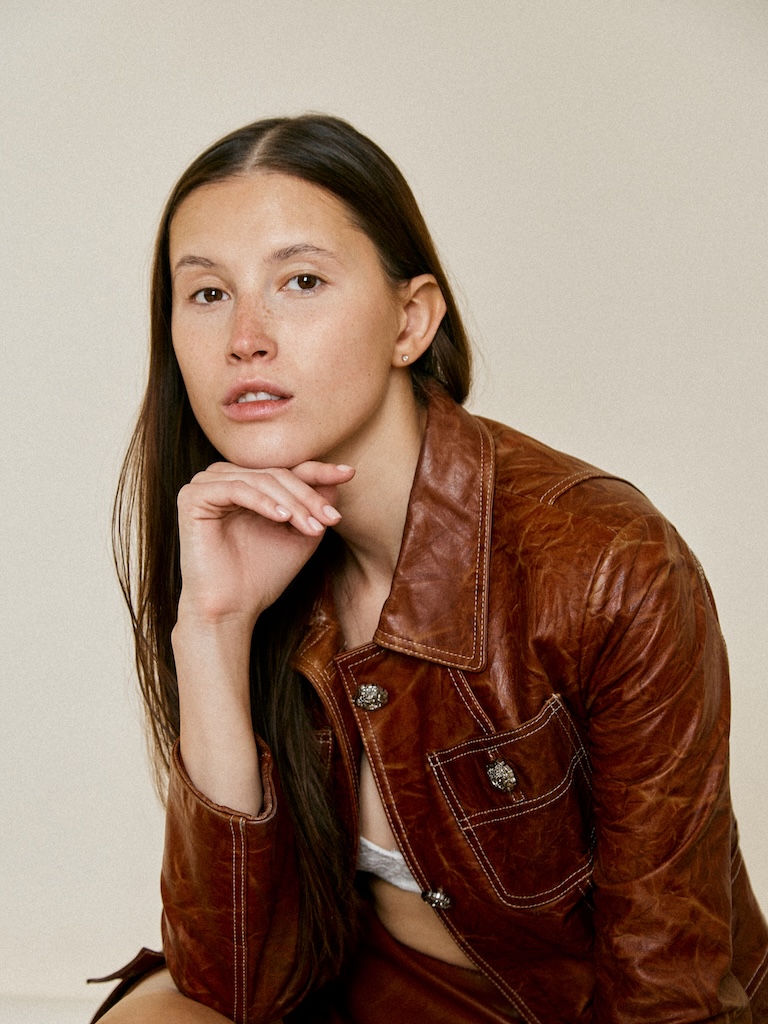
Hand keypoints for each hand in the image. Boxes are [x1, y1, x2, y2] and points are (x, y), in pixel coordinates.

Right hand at [175, 460, 354, 629]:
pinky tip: (281, 518)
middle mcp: (225, 479)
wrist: (232, 608)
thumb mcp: (300, 535)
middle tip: (331, 520)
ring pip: (260, 480)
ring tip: (311, 527)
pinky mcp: (191, 496)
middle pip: (276, 474)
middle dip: (308, 497)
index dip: (319, 471)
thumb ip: (315, 506)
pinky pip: (236, 489)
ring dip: (291, 503)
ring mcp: (205, 485)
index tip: (350, 474)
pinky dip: (262, 502)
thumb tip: (338, 476)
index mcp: (247, 485)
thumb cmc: (263, 575)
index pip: (287, 470)